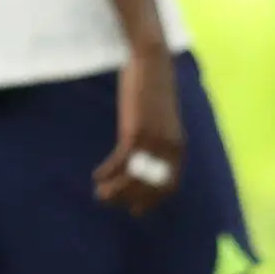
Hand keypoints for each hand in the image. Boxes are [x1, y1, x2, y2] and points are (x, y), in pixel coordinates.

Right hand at [94, 43, 184, 213]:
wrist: (153, 63)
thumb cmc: (154, 88)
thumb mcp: (160, 117)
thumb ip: (158, 135)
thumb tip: (148, 151)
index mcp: (177, 147)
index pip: (169, 185)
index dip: (152, 200)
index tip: (136, 210)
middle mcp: (169, 148)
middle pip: (150, 186)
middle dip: (130, 200)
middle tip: (111, 203)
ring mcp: (153, 141)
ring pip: (134, 177)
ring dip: (116, 190)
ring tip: (100, 195)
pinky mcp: (136, 131)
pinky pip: (121, 161)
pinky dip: (108, 172)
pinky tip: (96, 176)